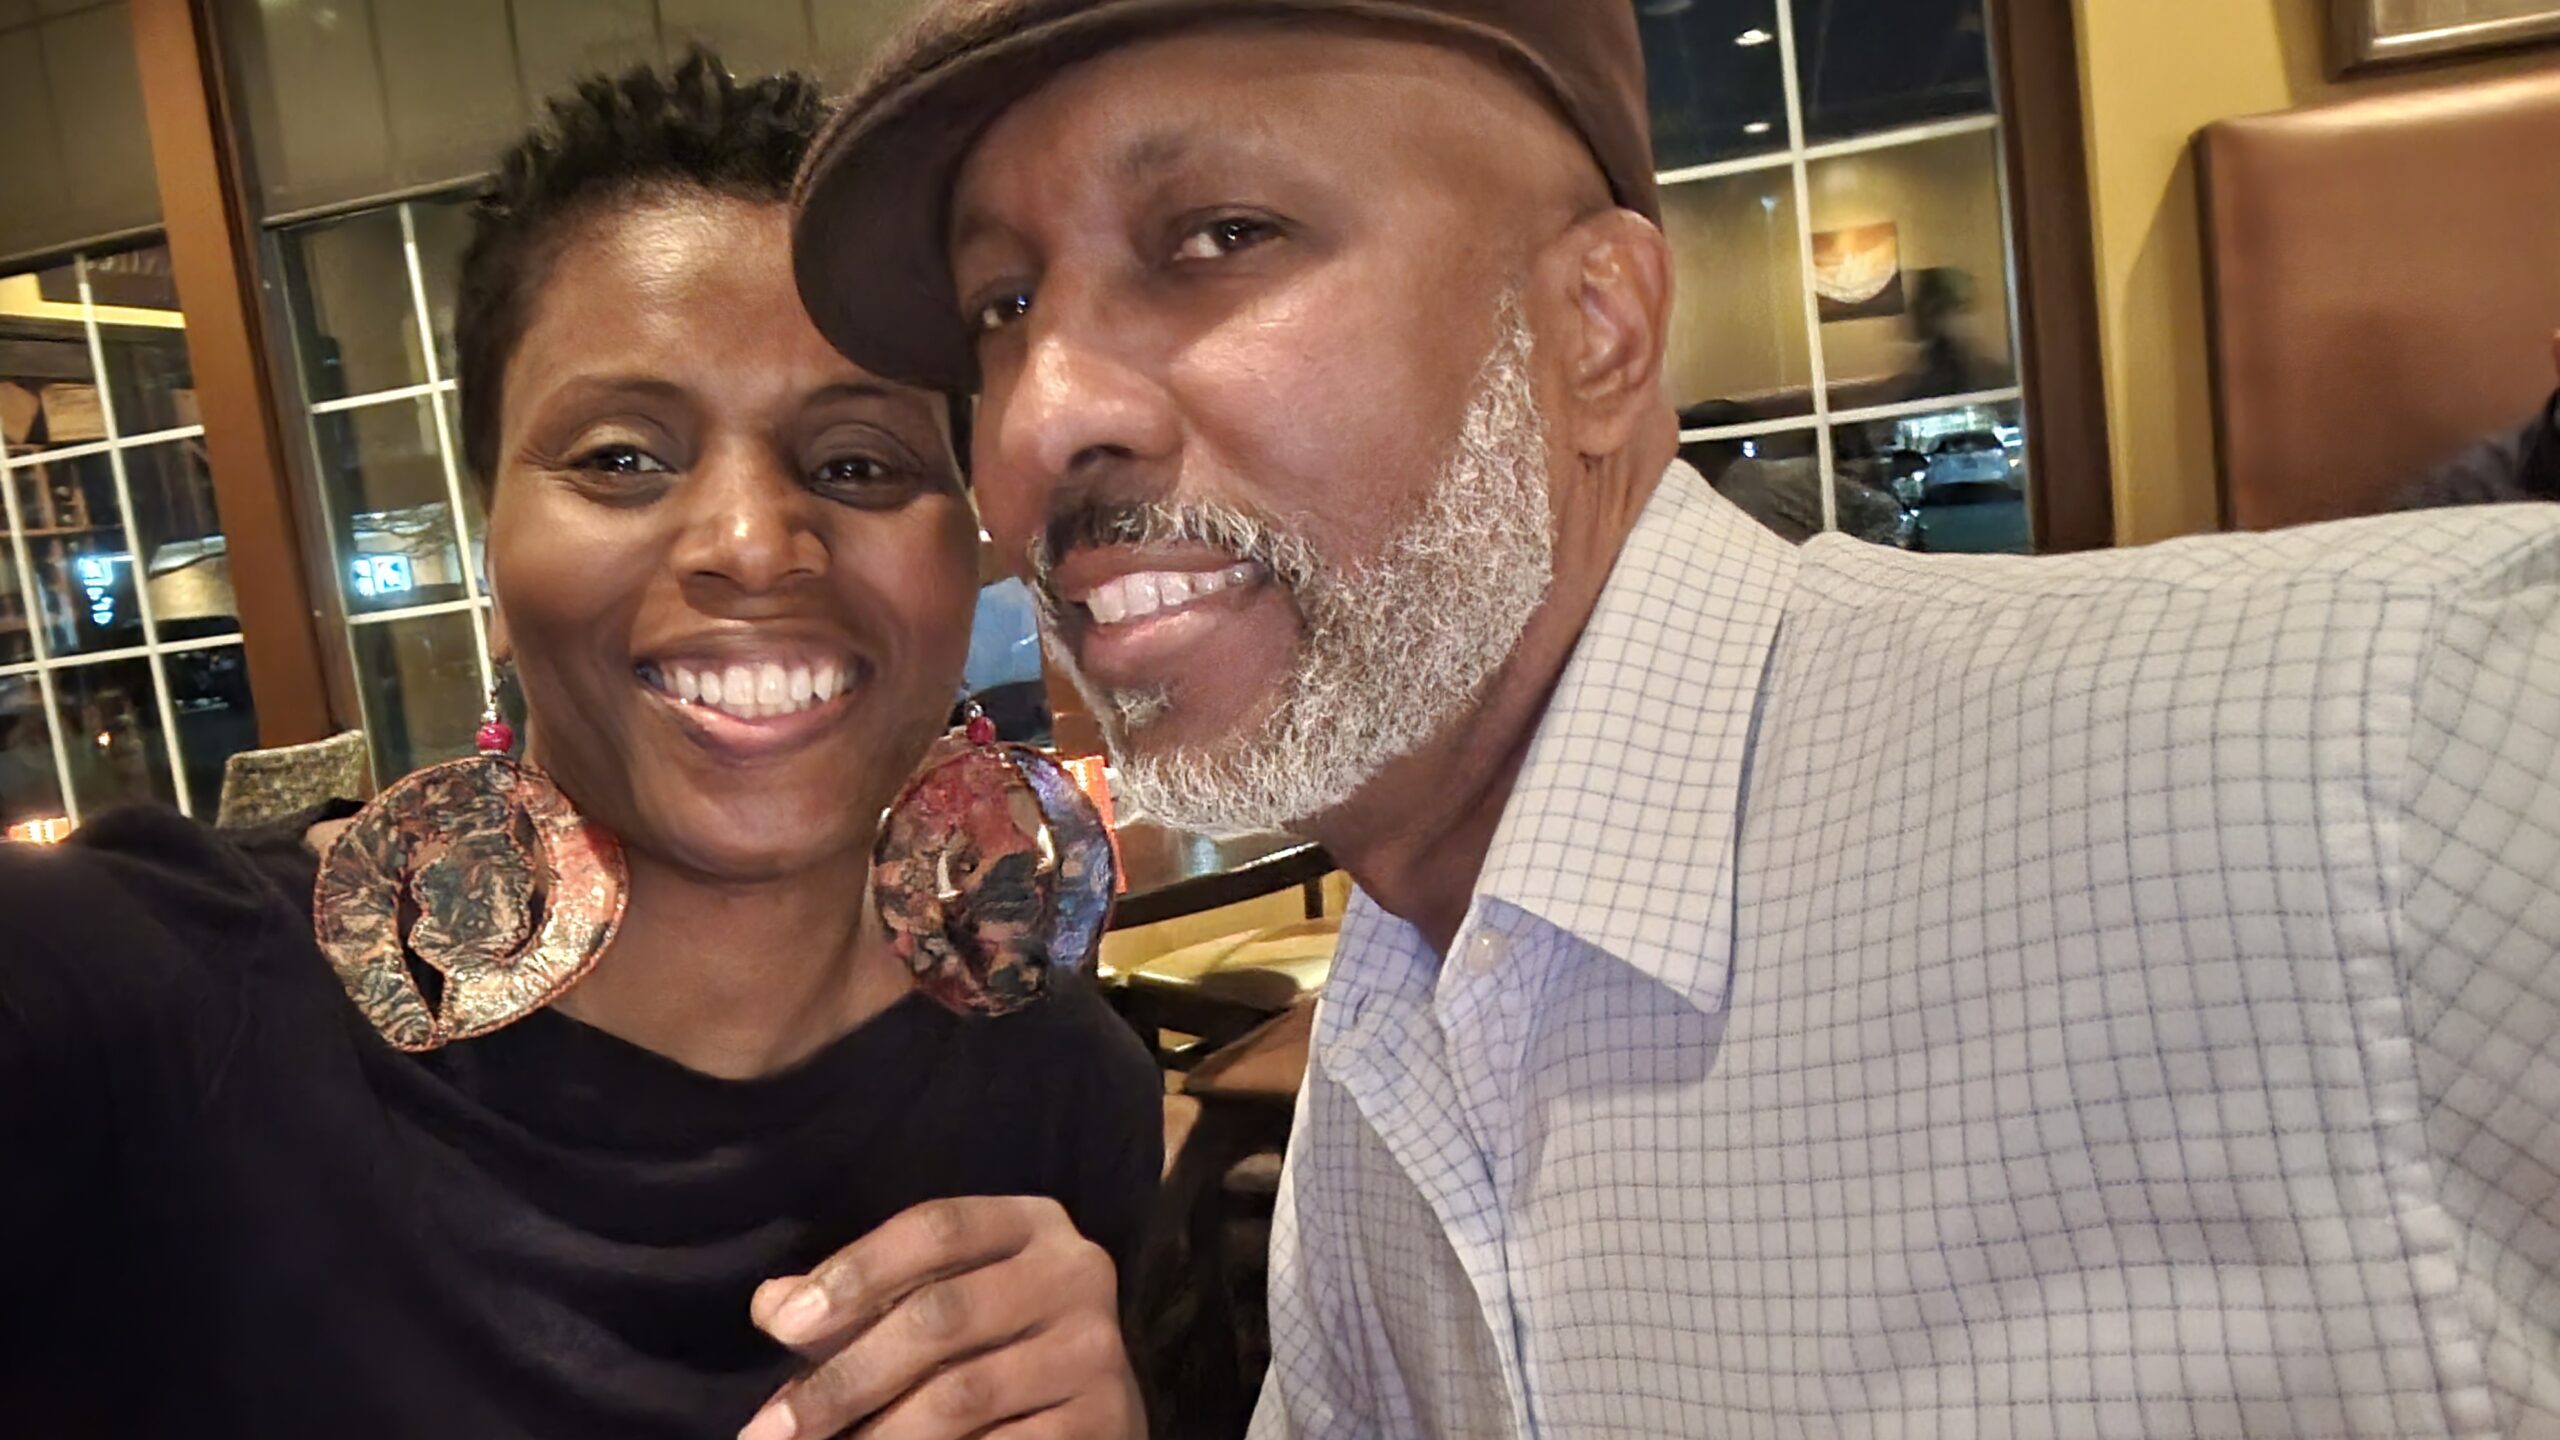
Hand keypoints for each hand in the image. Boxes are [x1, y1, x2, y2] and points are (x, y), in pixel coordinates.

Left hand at [740, 1195, 1142, 1439]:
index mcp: (1032, 1224)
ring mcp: (1095, 1350)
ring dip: (877, 1435)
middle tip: (772, 1429)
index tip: (783, 1328)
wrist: (1094, 1411)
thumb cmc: (995, 1344)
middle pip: (941, 1315)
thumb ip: (860, 1301)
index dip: (857, 1270)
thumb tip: (773, 1305)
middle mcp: (1075, 1273)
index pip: (938, 1227)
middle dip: (845, 1378)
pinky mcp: (1106, 1421)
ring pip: (962, 1394)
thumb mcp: (937, 1301)